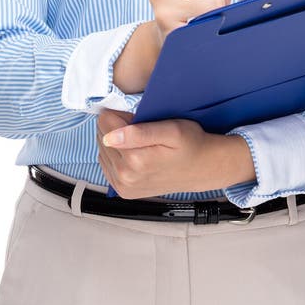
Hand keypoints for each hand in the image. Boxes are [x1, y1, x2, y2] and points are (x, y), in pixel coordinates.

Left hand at [96, 108, 254, 198]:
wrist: (202, 168)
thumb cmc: (190, 144)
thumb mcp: (171, 130)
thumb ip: (139, 133)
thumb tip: (110, 137)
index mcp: (135, 160)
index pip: (105, 123)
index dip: (120, 113)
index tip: (136, 116)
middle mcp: (125, 176)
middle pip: (102, 136)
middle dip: (116, 126)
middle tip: (140, 127)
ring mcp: (123, 186)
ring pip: (102, 149)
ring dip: (115, 140)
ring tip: (139, 140)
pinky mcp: (123, 190)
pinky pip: (106, 164)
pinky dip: (116, 154)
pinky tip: (133, 151)